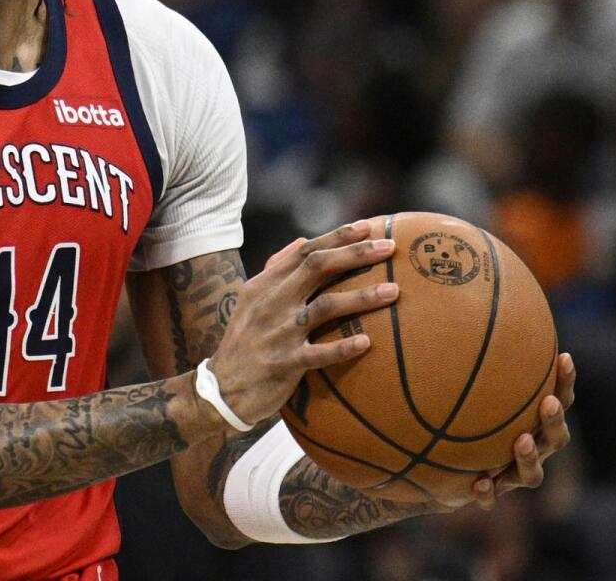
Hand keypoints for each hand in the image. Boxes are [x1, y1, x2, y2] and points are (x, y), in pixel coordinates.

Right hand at [205, 218, 399, 427]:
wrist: (222, 388)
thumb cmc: (245, 341)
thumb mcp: (252, 300)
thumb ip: (276, 269)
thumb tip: (303, 239)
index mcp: (265, 285)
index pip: (304, 251)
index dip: (337, 237)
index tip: (368, 227)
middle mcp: (272, 303)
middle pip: (317, 268)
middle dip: (355, 254)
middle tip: (389, 247)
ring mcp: (278, 333)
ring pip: (324, 307)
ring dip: (361, 297)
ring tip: (393, 291)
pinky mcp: (284, 364)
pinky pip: (318, 353)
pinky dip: (342, 348)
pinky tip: (366, 343)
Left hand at [451, 351, 576, 509]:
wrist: (438, 464)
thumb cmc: (458, 413)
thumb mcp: (460, 381)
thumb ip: (466, 351)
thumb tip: (462, 298)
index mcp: (532, 419)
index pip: (559, 396)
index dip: (566, 381)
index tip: (564, 357)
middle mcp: (530, 445)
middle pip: (556, 437)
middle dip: (555, 421)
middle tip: (548, 404)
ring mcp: (512, 473)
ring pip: (532, 473)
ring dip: (528, 459)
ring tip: (519, 442)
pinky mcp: (489, 492)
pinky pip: (491, 496)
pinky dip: (487, 492)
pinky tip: (477, 484)